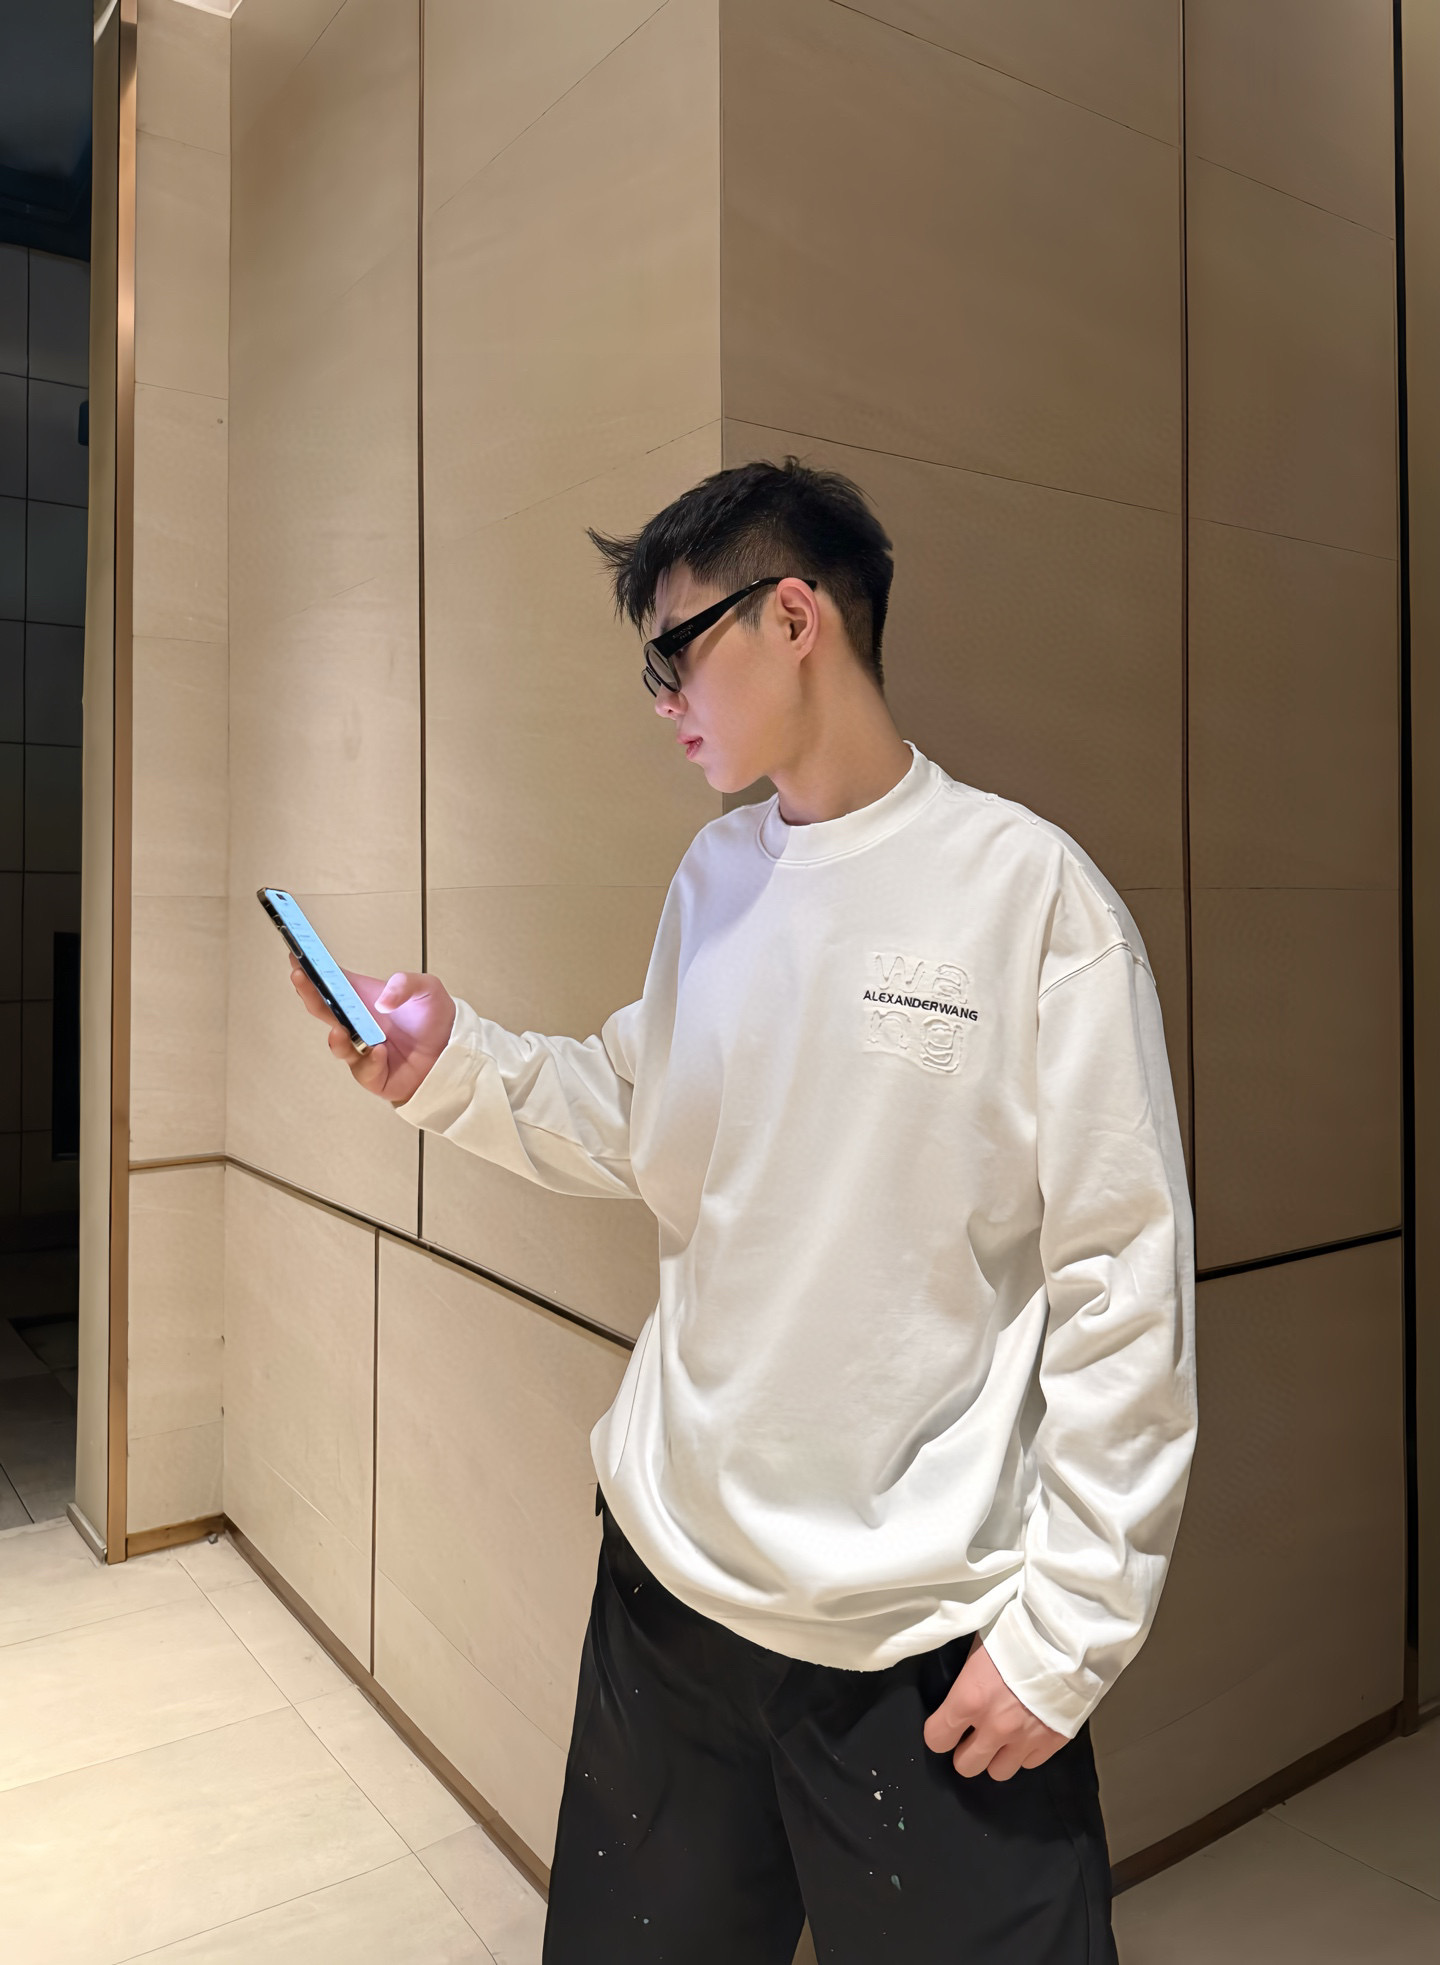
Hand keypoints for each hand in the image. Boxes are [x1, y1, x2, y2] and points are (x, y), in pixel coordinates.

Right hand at [287, 956, 456, 1107]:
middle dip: (308, 993)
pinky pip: (363, 1069)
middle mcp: (358, 1022)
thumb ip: (405, 984)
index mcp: (364, 998)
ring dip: (335, 1037)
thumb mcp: (427, 988)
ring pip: (337, 1043)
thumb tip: (382, 1001)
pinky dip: (369, 1061)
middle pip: (324, 1009)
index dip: (313, 968)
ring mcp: (361, 1048)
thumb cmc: (435, 1020)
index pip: (332, 981)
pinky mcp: (372, 1073)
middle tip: (300, 978)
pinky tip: (379, 1052)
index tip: (296, 955)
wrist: (452, 1053)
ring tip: (339, 1030)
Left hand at [923, 1638, 1068, 1780]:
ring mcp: (1024, 1739)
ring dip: (997, 1756)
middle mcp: (994, 1727)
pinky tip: (1027, 1731)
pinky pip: (1029, 1764)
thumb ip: (967, 1679)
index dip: (939, 1732)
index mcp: (969, 1699)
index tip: (946, 1725)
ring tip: (1003, 1735)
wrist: (1068, 1639)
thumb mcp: (979, 1647)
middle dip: (966, 1751)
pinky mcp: (1051, 1744)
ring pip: (999, 1772)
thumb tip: (958, 1690)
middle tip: (974, 1734)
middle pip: (966, 1766)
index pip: (937, 1739)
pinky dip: (1025, 1752)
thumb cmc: (1018, 1633)